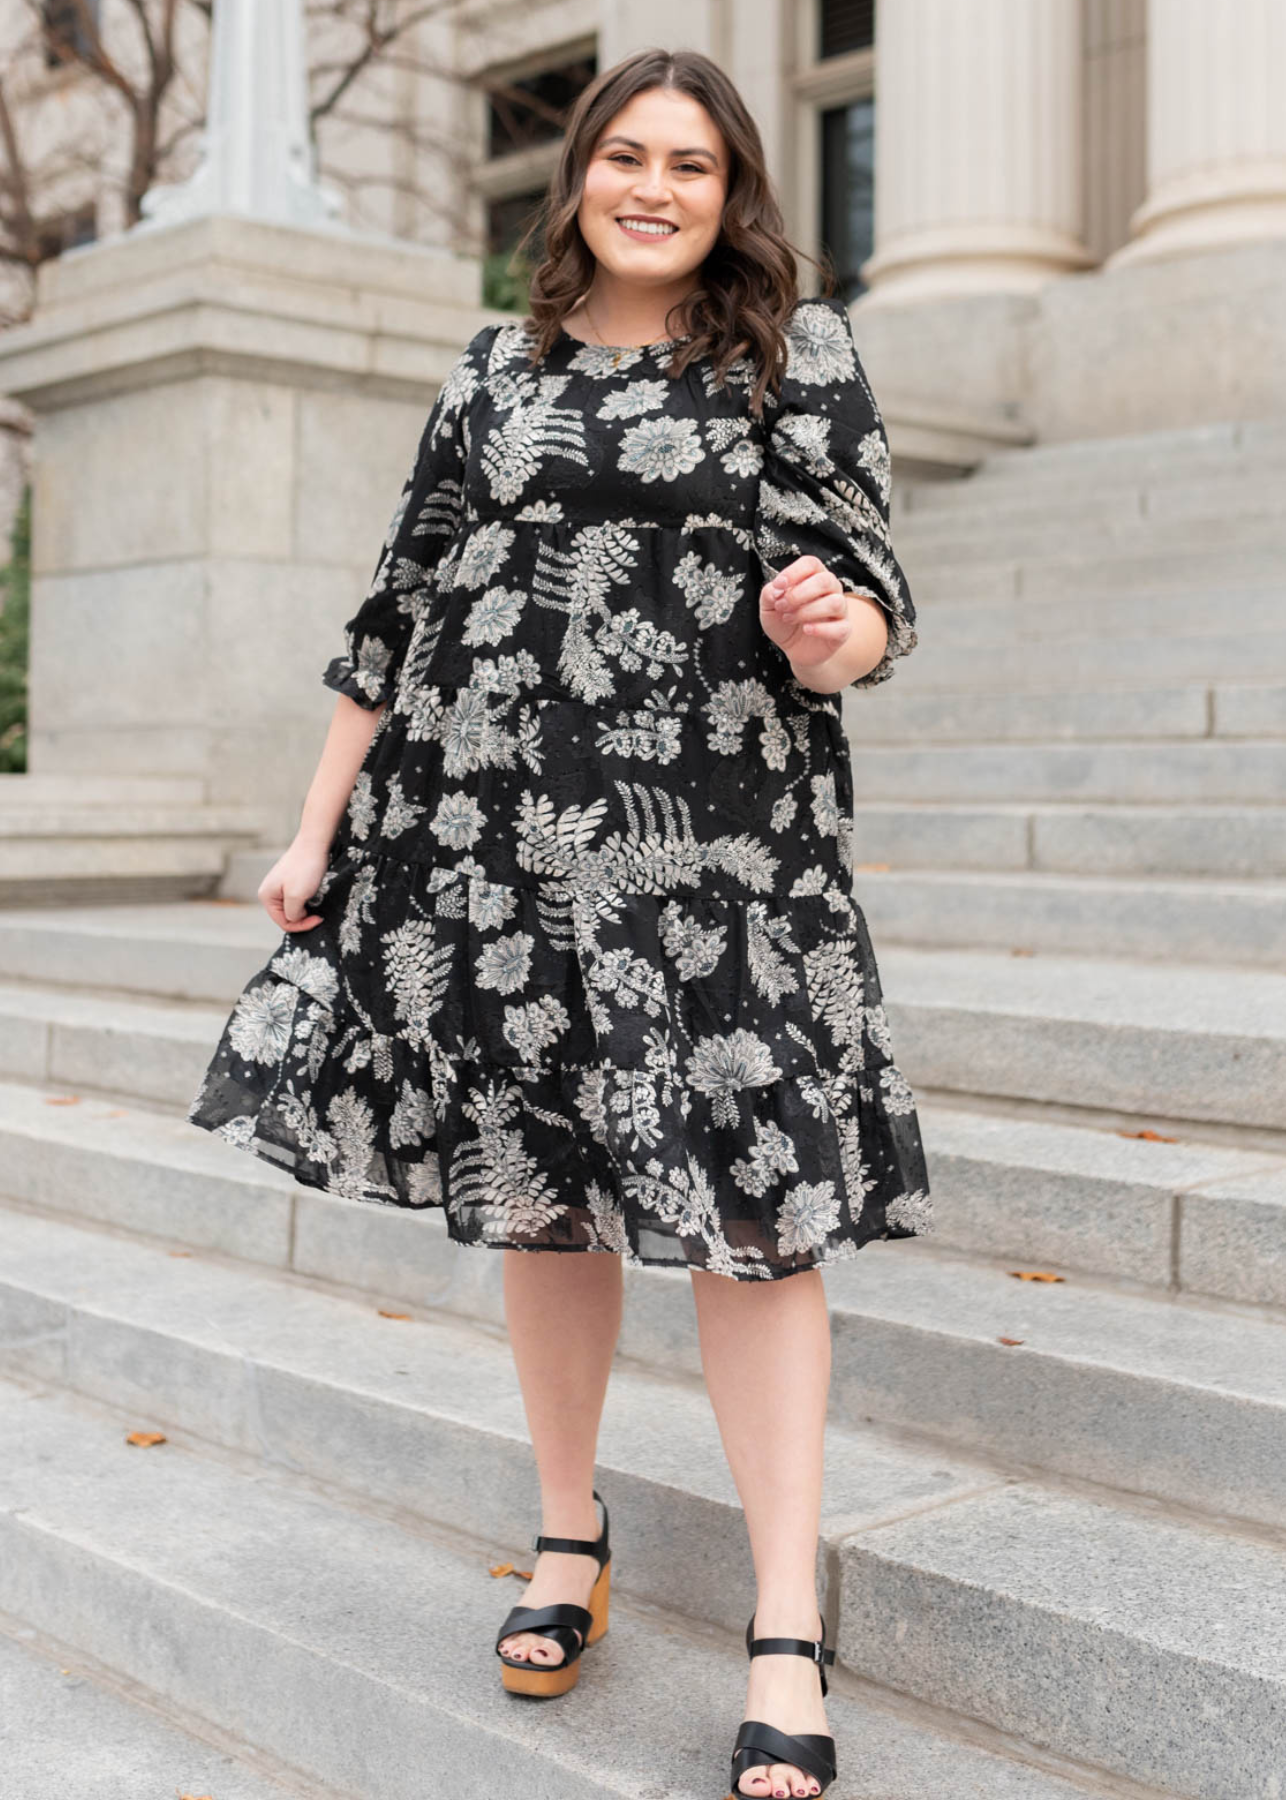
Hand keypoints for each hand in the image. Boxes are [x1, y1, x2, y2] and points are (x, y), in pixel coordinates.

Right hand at [257, 836, 330, 932]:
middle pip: (288, 916)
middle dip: (304, 917)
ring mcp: (280, 886)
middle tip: (319, 913)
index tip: (318, 918)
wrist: (314, 843)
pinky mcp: (291, 881)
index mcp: (266, 896)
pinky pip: (298, 898)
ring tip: (317, 901)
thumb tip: (294, 919)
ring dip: (306, 909)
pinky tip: (315, 894)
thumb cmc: (305, 868)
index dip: (301, 925)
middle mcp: (270, 892)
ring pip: (294, 908)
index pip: (283, 922)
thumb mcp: (297, 896)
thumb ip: (292, 914)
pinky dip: (307, 900)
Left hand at [758, 555, 856, 672]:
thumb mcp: (768, 606)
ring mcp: (840, 610)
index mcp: (813, 577)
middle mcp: (830, 590)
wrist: (793, 649)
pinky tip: (806, 630)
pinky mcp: (843, 630)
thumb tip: (777, 589)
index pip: (811, 564)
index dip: (794, 572)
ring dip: (807, 611)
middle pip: (825, 580)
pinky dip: (820, 629)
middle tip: (782, 606)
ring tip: (790, 619)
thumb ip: (769, 593)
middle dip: (799, 594)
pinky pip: (840, 627)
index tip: (778, 586)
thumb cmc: (784, 622)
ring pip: (834, 603)